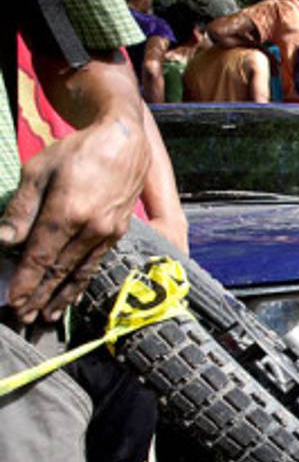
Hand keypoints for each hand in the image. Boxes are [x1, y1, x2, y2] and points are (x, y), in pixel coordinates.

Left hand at [0, 113, 147, 321]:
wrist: (124, 142)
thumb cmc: (77, 151)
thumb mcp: (39, 171)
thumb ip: (22, 209)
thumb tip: (4, 241)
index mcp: (68, 211)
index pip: (41, 256)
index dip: (25, 282)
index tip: (13, 302)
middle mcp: (91, 228)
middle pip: (60, 270)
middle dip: (39, 297)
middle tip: (24, 318)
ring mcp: (107, 233)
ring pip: (80, 272)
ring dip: (61, 297)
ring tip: (47, 316)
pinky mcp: (118, 233)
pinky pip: (95, 263)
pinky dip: (81, 282)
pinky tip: (71, 292)